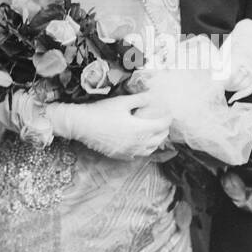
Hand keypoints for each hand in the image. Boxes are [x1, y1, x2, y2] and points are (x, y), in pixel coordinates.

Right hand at [49, 93, 171, 159]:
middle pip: (159, 139)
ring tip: (155, 133)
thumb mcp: (122, 101)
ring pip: (150, 149)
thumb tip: (152, 96)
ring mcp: (129, 151)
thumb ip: (140, 99)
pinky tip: (141, 143)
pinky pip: (138, 155)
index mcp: (140, 129)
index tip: (169, 112)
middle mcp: (137, 143)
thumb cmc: (102, 111)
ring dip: (156, 141)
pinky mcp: (121, 156)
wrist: (82, 125)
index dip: (168, 118)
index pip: (162, 125)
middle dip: (164, 130)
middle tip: (163, 122)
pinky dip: (144, 149)